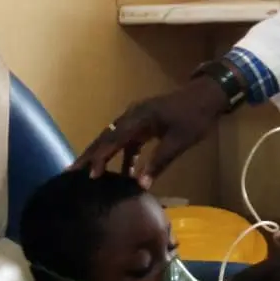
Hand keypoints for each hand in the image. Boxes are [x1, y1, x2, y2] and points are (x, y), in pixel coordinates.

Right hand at [72, 77, 229, 186]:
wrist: (209, 95)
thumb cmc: (195, 117)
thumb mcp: (179, 142)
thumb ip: (159, 162)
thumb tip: (141, 185)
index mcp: (139, 118)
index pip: (113, 140)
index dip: (100, 158)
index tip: (88, 174)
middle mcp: (133, 115)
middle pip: (106, 137)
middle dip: (89, 155)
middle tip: (70, 173)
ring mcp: (138, 118)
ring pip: (114, 138)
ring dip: (103, 155)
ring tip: (89, 175)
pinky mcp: (145, 122)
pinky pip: (127, 140)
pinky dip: (123, 155)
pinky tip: (124, 174)